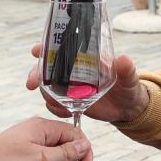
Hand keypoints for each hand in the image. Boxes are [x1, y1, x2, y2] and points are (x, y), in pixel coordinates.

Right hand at [26, 46, 149, 124]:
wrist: (127, 108)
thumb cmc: (128, 87)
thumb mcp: (129, 78)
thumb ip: (126, 69)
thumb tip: (123, 59)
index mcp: (85, 58)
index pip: (61, 47)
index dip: (45, 47)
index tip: (35, 51)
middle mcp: (73, 71)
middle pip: (47, 68)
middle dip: (36, 74)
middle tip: (31, 84)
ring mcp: (70, 87)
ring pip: (48, 88)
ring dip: (46, 95)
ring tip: (57, 104)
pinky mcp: (71, 102)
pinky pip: (55, 105)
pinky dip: (56, 109)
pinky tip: (66, 113)